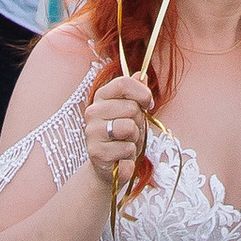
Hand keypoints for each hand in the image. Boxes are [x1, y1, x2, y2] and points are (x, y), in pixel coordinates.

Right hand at [83, 63, 152, 190]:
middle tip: (131, 131)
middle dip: (138, 121)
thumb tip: (141, 75)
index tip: (149, 105)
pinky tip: (121, 157)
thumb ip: (136, 93)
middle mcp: (93, 111)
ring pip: (129, 127)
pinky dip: (129, 155)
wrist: (110, 166)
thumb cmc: (123, 135)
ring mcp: (92, 131)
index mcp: (102, 96)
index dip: (142, 93)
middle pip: (131, 107)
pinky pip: (127, 148)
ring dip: (134, 138)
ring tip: (126, 142)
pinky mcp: (96, 151)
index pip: (124, 83)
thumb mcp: (133, 112)